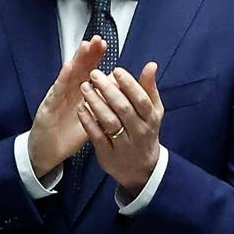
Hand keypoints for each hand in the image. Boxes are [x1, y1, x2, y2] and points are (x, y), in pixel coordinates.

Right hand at [29, 36, 106, 178]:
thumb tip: (119, 91)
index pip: (88, 71)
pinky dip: (62, 79)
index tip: (105, 44)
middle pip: (79, 69)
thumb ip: (102, 104)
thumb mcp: (90, 118)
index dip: (95, 58)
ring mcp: (57, 98)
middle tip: (97, 38)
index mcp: (78, 94)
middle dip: (88, 53)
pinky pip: (57, 92)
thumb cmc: (67, 134)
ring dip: (76, 60)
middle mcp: (67, 92)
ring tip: (84, 45)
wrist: (47, 151)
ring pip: (68, 76)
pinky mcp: (48, 107)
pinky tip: (68, 67)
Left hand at [78, 62, 162, 197]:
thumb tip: (151, 65)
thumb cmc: (145, 132)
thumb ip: (149, 88)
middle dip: (108, 90)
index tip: (115, 70)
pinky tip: (80, 108)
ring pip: (109, 121)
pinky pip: (97, 136)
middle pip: (123, 108)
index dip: (129, 84)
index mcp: (151, 118)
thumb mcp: (152, 112)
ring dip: (96, 103)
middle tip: (94, 74)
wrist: (142, 168)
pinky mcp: (108, 153)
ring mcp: (123, 144)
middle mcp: (139, 131)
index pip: (141, 99)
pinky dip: (88, 121)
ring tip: (84, 87)